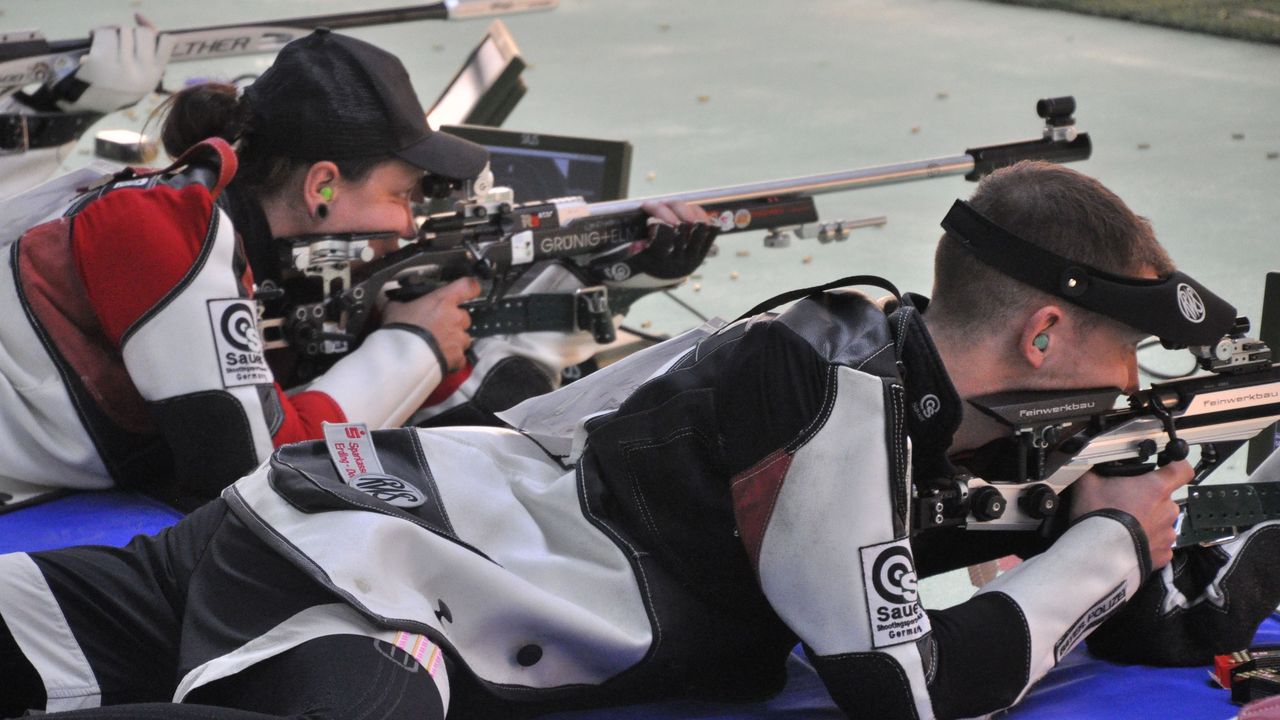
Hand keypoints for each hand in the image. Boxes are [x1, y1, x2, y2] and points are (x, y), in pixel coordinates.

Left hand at [54, 18, 171, 113]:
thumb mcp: (140, 72)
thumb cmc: (117, 84)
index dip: (153, 30)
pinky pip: (104, 33)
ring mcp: (122, 68)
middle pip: (143, 33)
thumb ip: (146, 48)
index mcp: (154, 75)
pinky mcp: (100, 62)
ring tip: (104, 40)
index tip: (139, 28)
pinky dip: (97, 32)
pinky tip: (92, 38)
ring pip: (123, 30)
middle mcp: (142, 73)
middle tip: (118, 42)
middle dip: (130, 32)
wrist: (89, 101)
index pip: (167, 42)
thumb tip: (139, 15)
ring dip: (112, 30)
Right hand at [382, 277, 479, 371]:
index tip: (470, 290)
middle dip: (453, 321)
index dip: (471, 288)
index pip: (468, 286)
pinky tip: (440, 357)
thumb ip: (401, 303)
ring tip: (436, 344)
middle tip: (437, 326)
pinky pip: (460, 357)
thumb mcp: (394, 309)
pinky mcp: (458, 356)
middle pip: (463, 316)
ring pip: (463, 337)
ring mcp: (458, 338)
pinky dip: (452, 358)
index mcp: (444, 301)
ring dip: (454, 340)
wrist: (402, 358)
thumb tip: (396, 303)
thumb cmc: (400, 332)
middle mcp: (455, 317)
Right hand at [589, 201, 717, 282]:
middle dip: (671, 207)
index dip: (658, 212)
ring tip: (671, 205)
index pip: (667, 229)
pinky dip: (701, 216)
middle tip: (657, 204)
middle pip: (685, 224)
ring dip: (686, 209)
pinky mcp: (700, 255)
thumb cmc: (623, 269)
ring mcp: (692, 259)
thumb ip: (623, 237)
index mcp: (659, 261)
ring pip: (700, 225)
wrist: (639, 288)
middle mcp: (679, 261)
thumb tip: (612, 215)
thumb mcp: (618, 255)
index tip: (645, 206)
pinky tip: (687, 211)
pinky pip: (710, 231)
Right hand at [1071, 460, 1192, 569]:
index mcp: (1156, 488)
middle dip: (1149, 499)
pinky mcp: (1163, 554)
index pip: (1182, 470)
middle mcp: (1167, 509)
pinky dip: (1148, 543)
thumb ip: (1095, 470)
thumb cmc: (1099, 516)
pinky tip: (1131, 542)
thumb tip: (1091, 464)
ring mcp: (1167, 533)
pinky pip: (1160, 544)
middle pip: (1166, 498)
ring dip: (1149, 522)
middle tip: (1126, 503)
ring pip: (1162, 522)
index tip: (1166, 467)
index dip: (1176, 466)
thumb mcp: (1088, 483)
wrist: (1099, 553)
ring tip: (1126, 527)